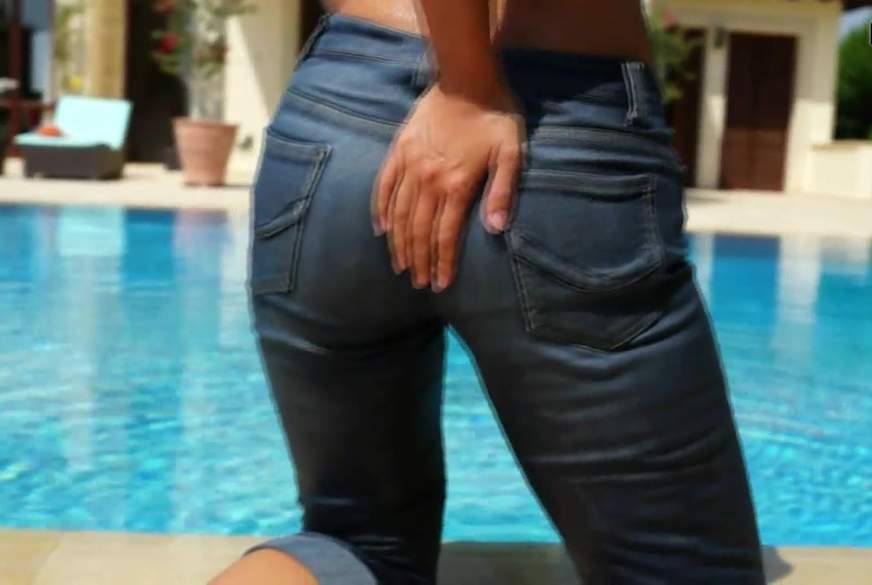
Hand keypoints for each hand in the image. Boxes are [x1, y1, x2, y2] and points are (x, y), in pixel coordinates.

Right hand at [372, 82, 524, 291]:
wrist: (466, 78)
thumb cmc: (496, 116)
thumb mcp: (512, 153)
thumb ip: (503, 192)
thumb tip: (496, 229)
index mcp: (455, 185)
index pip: (445, 235)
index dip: (442, 263)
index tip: (440, 285)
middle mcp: (427, 180)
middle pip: (418, 231)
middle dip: (419, 261)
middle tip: (419, 284)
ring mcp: (409, 166)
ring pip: (398, 214)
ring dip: (399, 244)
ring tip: (401, 266)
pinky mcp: (399, 151)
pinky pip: (384, 187)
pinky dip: (380, 211)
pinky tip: (380, 230)